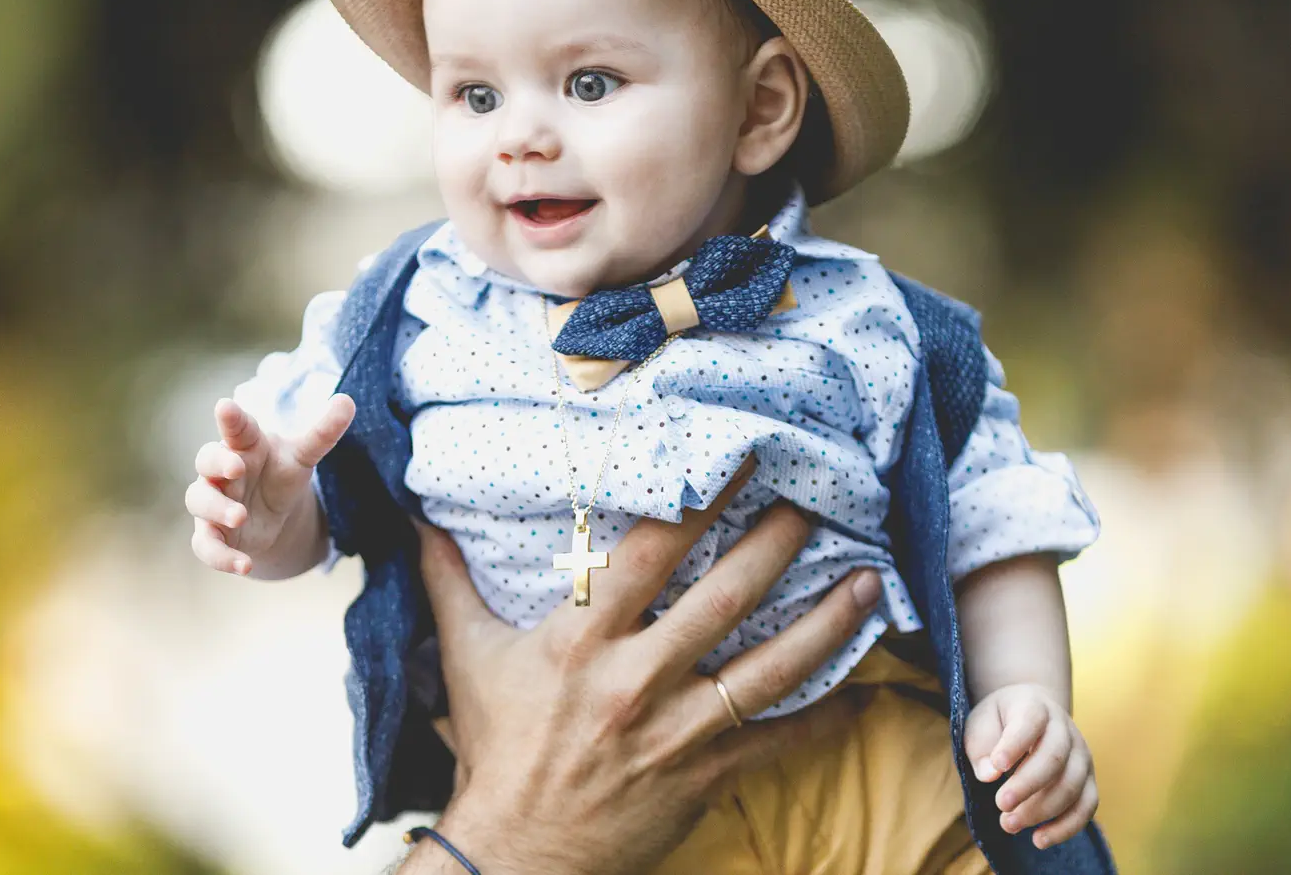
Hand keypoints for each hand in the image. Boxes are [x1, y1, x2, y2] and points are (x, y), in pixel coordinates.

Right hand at [184, 393, 354, 577]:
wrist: (272, 516)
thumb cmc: (280, 474)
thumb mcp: (303, 456)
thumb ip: (322, 433)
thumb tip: (348, 400)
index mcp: (244, 444)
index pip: (235, 426)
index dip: (230, 417)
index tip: (225, 406)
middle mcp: (222, 471)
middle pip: (206, 459)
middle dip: (218, 462)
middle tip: (236, 467)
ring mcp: (213, 501)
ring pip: (199, 500)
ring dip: (216, 508)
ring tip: (240, 516)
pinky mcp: (212, 533)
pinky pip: (205, 545)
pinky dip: (221, 557)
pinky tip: (244, 565)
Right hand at [405, 462, 883, 874]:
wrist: (512, 856)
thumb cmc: (495, 749)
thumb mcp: (466, 656)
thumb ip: (450, 580)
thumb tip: (420, 515)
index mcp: (581, 638)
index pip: (650, 551)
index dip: (700, 497)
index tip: (742, 456)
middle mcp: (634, 678)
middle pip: (724, 598)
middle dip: (779, 544)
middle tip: (821, 500)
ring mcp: (675, 730)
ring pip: (769, 668)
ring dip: (826, 624)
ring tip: (870, 583)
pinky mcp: (704, 776)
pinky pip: (779, 742)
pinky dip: (828, 717)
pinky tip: (866, 688)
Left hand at [964, 682, 1097, 850]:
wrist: (1031, 713)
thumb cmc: (1000, 722)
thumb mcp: (981, 725)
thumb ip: (982, 748)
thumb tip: (989, 775)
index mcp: (1035, 707)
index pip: (1030, 722)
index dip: (1014, 745)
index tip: (996, 766)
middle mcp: (1065, 729)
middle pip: (1054, 758)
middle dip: (1027, 786)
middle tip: (1000, 805)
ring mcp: (1081, 755)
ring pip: (1072, 786)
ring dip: (1041, 810)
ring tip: (1008, 824)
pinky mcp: (1088, 780)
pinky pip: (1086, 807)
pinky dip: (1066, 827)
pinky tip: (1038, 839)